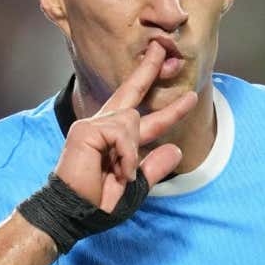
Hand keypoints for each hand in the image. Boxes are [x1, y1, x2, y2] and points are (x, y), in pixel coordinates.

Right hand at [55, 45, 197, 211]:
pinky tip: (119, 170)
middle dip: (150, 70)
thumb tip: (175, 149)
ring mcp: (92, 126)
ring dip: (132, 151)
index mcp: (115, 140)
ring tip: (123, 174)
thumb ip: (153, 168)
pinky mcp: (85, 130)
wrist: (73, 214)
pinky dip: (126, 154)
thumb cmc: (98, 204)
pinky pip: (121, 132)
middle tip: (166, 50)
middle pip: (131, 91)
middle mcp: (103, 126)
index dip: (170, 109)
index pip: (145, 118)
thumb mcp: (135, 188)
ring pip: (131, 120)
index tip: (190, 97)